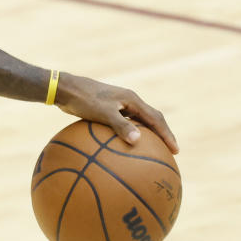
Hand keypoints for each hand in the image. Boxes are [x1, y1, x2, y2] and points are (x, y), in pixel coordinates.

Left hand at [54, 72, 178, 153]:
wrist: (65, 89)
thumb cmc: (83, 100)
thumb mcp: (102, 113)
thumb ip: (120, 126)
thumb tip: (137, 140)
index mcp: (132, 100)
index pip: (156, 119)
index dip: (167, 135)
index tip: (175, 150)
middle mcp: (128, 101)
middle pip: (151, 119)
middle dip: (162, 135)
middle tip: (168, 152)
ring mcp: (118, 105)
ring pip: (138, 121)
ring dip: (146, 134)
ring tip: (151, 151)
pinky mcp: (107, 109)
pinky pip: (123, 124)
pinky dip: (128, 134)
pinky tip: (123, 148)